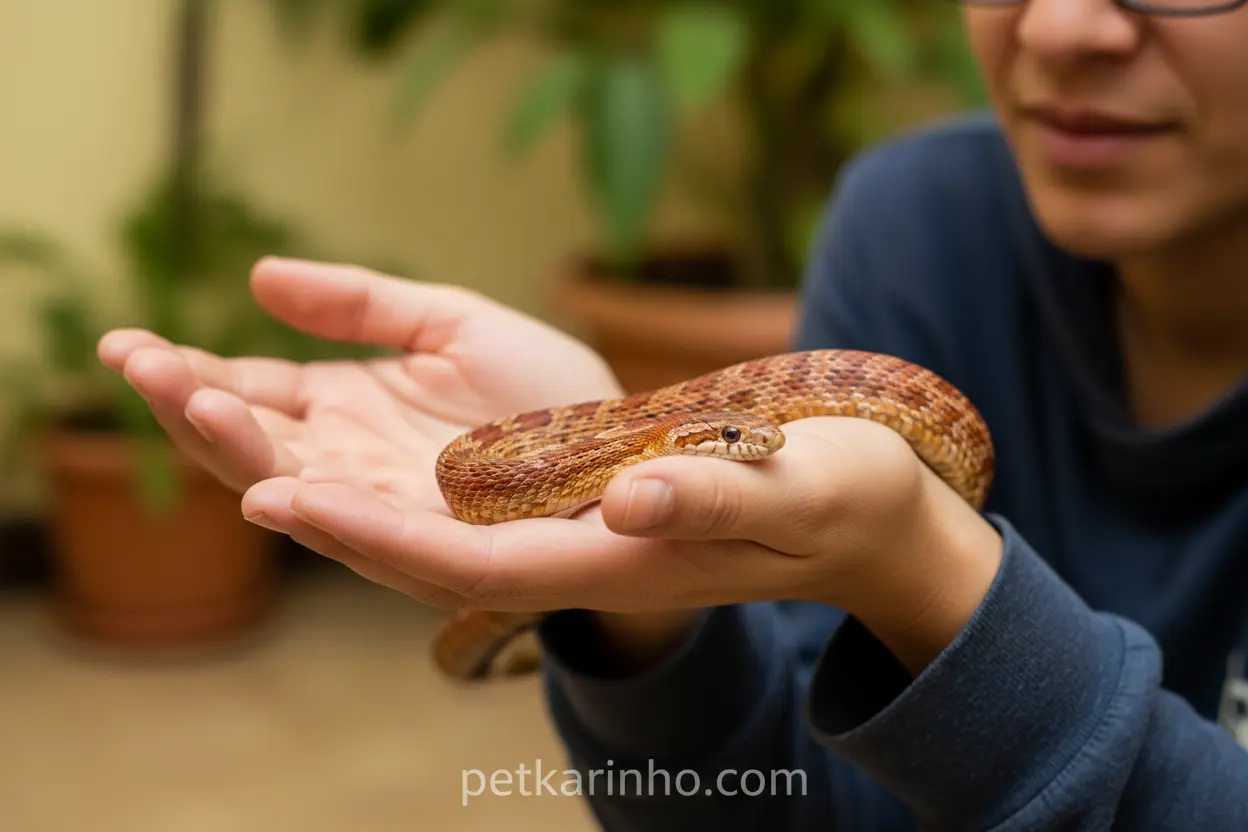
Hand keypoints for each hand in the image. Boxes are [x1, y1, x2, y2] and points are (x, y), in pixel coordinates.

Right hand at [97, 257, 622, 604]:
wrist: (629, 443)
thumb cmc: (544, 388)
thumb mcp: (450, 323)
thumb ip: (362, 303)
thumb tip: (258, 277)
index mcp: (347, 410)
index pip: (252, 395)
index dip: (189, 373)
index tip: (131, 345)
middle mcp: (356, 467)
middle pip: (256, 447)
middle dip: (192, 409)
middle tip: (138, 364)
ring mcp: (394, 513)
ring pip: (299, 495)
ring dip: (242, 457)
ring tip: (198, 406)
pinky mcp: (446, 552)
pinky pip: (380, 541)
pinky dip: (331, 520)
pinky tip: (281, 492)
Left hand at [260, 411, 1001, 674]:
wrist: (854, 517)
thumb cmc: (839, 502)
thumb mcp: (799, 490)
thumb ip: (718, 501)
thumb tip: (630, 503)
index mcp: (614, 565)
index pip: (469, 566)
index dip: (369, 537)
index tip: (273, 495)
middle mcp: (567, 558)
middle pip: (409, 547)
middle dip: (304, 500)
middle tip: (198, 421)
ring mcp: (559, 534)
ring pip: (414, 519)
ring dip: (319, 474)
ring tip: (221, 404)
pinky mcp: (560, 504)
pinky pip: (445, 494)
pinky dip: (373, 463)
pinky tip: (320, 419)